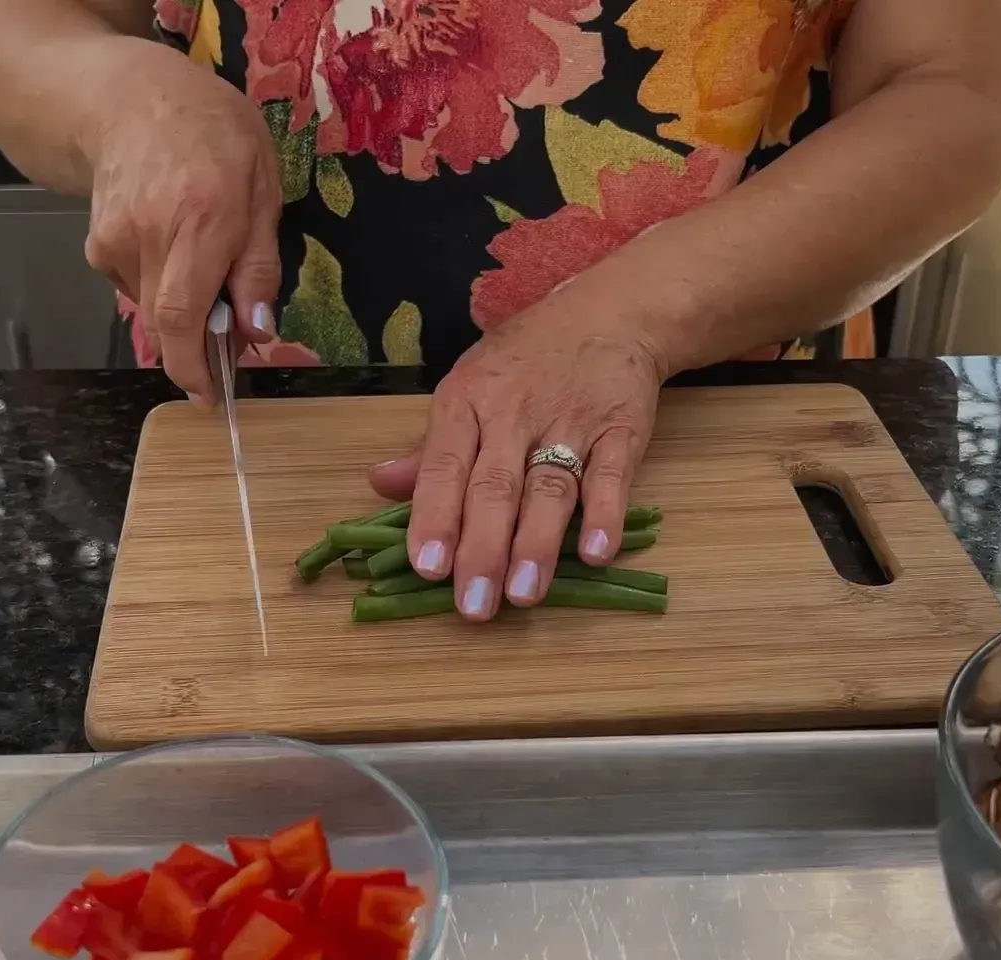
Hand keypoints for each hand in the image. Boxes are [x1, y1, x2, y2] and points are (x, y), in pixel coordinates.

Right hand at [83, 51, 281, 403]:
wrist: (130, 99)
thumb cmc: (213, 135)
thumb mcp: (263, 189)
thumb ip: (260, 265)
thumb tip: (258, 330)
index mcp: (200, 222)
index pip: (182, 316)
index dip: (193, 367)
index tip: (210, 395)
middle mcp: (149, 238)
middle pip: (165, 324)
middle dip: (197, 346)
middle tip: (226, 334)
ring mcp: (115, 242)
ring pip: (150, 307)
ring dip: (181, 308)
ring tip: (202, 264)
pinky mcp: (96, 246)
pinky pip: (134, 286)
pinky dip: (159, 285)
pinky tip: (172, 245)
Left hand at [367, 295, 664, 621]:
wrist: (610, 313)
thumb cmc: (526, 360)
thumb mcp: (469, 388)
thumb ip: (430, 449)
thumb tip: (379, 485)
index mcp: (467, 401)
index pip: (444, 465)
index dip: (434, 516)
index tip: (426, 567)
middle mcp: (514, 412)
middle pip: (495, 486)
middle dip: (482, 548)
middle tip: (473, 605)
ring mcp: (570, 421)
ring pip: (549, 488)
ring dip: (536, 543)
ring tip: (524, 594)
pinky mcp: (621, 429)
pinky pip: (612, 476)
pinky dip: (605, 515)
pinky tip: (595, 554)